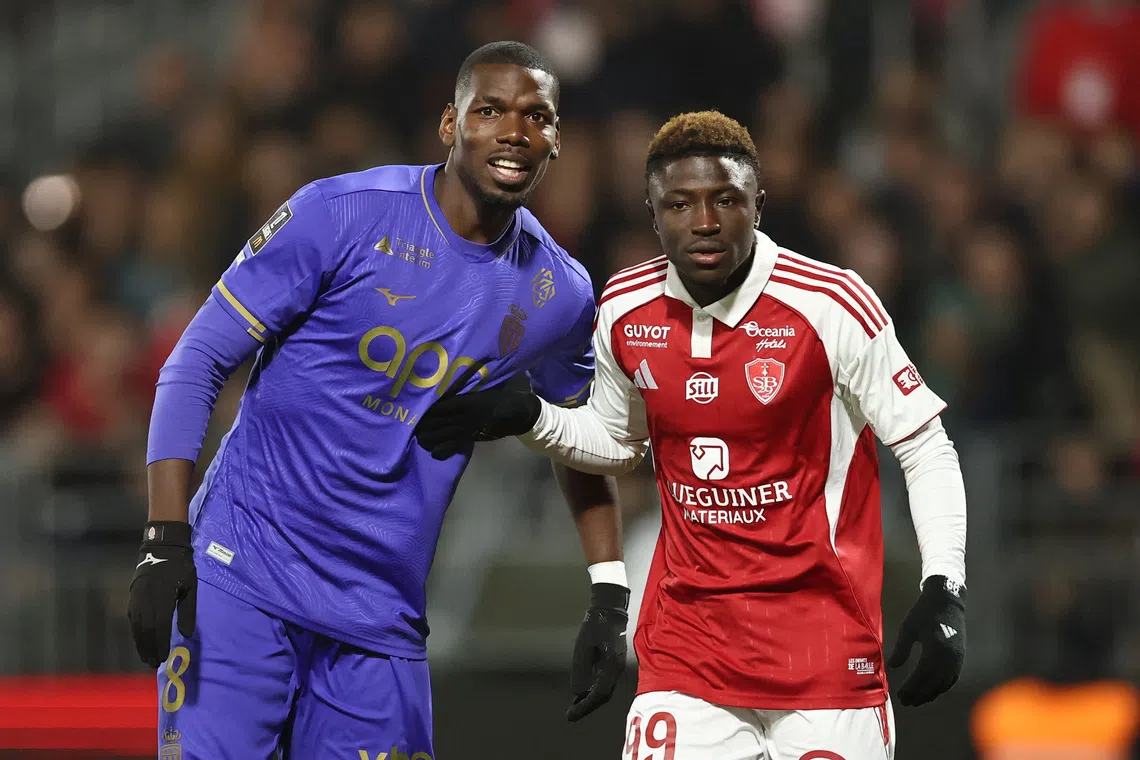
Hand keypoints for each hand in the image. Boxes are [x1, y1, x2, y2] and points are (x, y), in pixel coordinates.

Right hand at [126, 521, 197, 667]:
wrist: (162, 548)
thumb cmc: (180, 568)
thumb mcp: (190, 587)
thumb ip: (188, 611)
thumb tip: (186, 634)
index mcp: (162, 598)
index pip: (160, 626)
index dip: (161, 643)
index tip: (164, 658)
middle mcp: (146, 600)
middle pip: (146, 630)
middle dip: (150, 648)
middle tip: (154, 663)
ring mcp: (136, 599)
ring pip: (137, 626)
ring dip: (141, 643)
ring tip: (147, 657)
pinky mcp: (132, 597)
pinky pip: (132, 619)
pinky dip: (136, 632)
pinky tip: (140, 641)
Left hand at [414, 385, 540, 459]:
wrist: (517, 413)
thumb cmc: (498, 396)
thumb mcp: (482, 388)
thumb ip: (465, 388)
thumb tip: (447, 383)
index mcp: (467, 401)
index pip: (442, 405)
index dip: (427, 409)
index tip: (413, 409)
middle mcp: (465, 415)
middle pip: (438, 421)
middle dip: (423, 425)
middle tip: (409, 426)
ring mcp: (468, 428)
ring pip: (443, 435)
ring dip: (429, 438)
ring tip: (418, 439)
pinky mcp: (472, 438)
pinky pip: (454, 446)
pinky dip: (443, 450)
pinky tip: (434, 452)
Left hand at [567, 583, 628, 721]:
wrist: (610, 610)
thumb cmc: (595, 625)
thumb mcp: (583, 646)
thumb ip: (580, 669)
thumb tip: (576, 692)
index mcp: (611, 666)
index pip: (599, 695)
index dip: (584, 707)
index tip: (570, 716)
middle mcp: (616, 670)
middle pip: (603, 695)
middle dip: (587, 706)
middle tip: (571, 715)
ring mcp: (616, 666)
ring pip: (604, 690)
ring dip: (590, 699)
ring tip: (574, 706)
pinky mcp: (613, 662)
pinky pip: (604, 681)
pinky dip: (593, 689)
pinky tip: (582, 691)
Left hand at [887, 575, 965, 705]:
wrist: (948, 600)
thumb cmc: (924, 612)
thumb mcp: (908, 627)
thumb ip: (902, 648)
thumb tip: (892, 666)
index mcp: (936, 648)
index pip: (923, 675)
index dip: (912, 688)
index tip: (899, 696)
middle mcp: (949, 656)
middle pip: (934, 683)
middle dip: (919, 694)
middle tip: (905, 702)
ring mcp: (957, 658)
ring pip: (944, 683)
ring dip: (930, 694)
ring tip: (916, 701)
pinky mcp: (960, 657)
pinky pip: (952, 678)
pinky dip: (941, 687)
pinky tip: (931, 692)